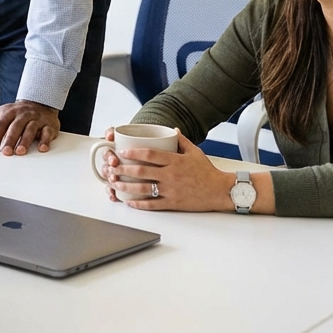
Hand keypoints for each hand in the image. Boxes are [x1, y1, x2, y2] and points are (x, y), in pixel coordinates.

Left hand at [0, 100, 59, 154]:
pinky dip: (45, 140)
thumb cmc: (15, 112)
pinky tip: (42, 148)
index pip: (1, 124)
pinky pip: (47, 132)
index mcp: (9, 112)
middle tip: (5, 152)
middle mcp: (23, 115)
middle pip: (16, 127)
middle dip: (10, 140)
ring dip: (25, 141)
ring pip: (30, 129)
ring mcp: (36, 119)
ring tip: (20, 151)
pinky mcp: (49, 125)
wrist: (39, 102)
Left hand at [101, 130, 232, 210]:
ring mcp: (171, 190)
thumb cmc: (207, 171)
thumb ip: (181, 140)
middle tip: (111, 167)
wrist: (221, 191)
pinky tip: (129, 201)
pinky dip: (138, 203)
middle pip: (141, 171)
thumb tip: (171, 129)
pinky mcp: (173, 203)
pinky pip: (152, 204)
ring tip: (114, 183)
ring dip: (126, 186)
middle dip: (123, 169)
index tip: (122, 151)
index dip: (133, 152)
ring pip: (143, 188)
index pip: (149, 154)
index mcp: (175, 161)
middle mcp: (171, 175)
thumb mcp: (195, 152)